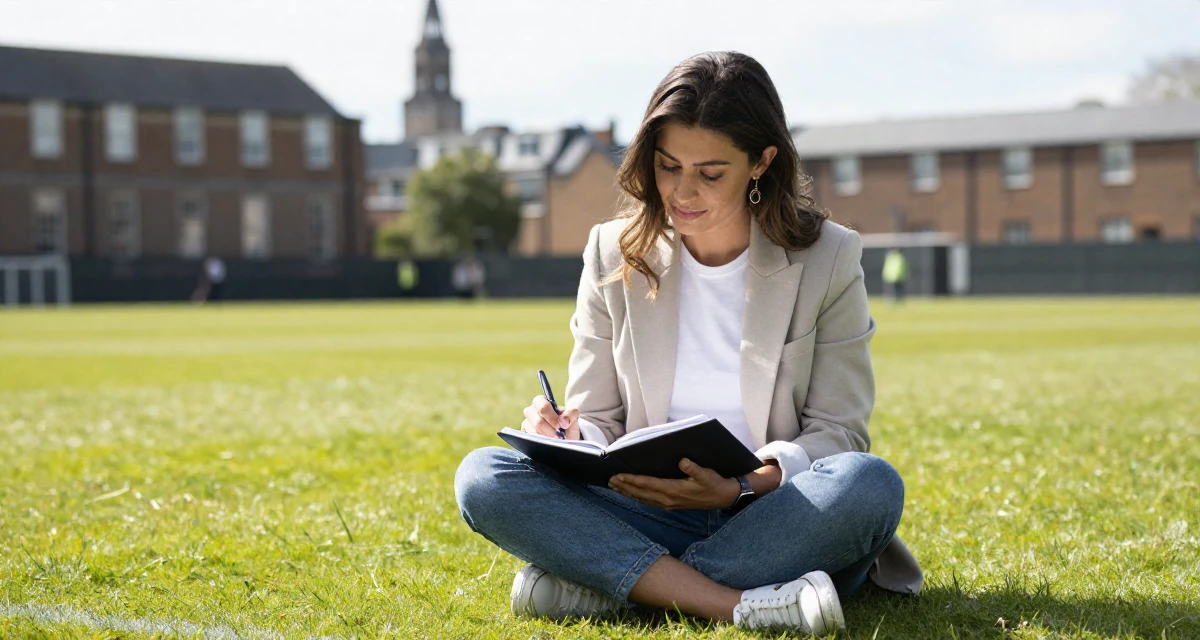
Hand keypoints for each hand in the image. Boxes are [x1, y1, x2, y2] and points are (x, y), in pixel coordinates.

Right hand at [521, 396, 580, 439]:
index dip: (552, 417)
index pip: (542, 406)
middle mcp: (531, 411)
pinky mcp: (525, 435)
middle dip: (551, 430)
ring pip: (535, 433)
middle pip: (538, 422)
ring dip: (547, 437)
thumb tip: (564, 420)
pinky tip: (548, 442)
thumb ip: (571, 415)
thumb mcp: (572, 418)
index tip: (561, 426)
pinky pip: (532, 440)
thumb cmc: (567, 425)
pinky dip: (542, 442)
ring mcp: (526, 424)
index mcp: (541, 402)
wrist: (564, 437)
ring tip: (556, 439)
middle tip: (559, 436)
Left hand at [608, 458, 740, 509]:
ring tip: (614, 486)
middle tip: (609, 480)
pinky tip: (630, 494)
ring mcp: (669, 503)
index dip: (632, 480)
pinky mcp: (671, 505)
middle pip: (641, 493)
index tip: (618, 475)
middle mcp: (669, 499)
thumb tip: (683, 461)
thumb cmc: (714, 483)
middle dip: (624, 486)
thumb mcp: (707, 474)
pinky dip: (637, 497)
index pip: (648, 484)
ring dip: (627, 493)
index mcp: (675, 490)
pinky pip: (649, 502)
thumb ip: (695, 468)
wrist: (723, 498)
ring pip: (643, 499)